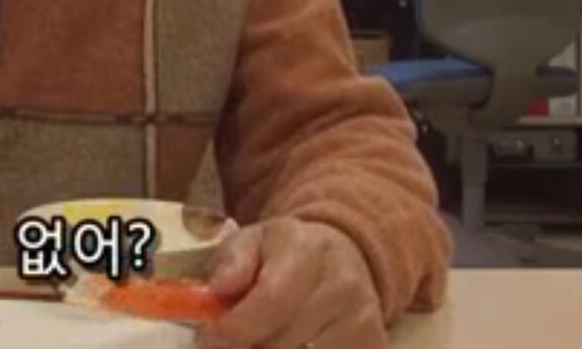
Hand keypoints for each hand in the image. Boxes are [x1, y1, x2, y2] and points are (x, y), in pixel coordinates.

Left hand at [198, 217, 385, 348]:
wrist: (343, 257)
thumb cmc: (285, 254)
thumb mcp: (251, 242)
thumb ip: (231, 262)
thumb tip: (220, 288)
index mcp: (308, 250)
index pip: (272, 300)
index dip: (236, 328)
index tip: (209, 339)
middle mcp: (343, 285)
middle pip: (282, 342)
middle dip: (247, 347)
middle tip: (231, 343)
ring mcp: (363, 320)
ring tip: (262, 341)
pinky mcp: (372, 345)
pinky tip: (290, 345)